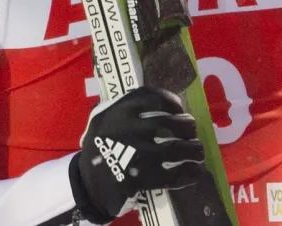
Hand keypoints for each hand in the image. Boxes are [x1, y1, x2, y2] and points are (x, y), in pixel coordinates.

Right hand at [70, 86, 205, 223]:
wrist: (84, 183)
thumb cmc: (101, 147)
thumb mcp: (103, 119)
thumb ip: (125, 107)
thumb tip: (165, 102)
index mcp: (117, 112)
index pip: (151, 97)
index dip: (170, 100)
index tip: (179, 108)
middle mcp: (126, 130)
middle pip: (168, 123)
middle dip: (187, 126)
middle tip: (192, 130)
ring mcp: (133, 156)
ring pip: (174, 149)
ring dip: (193, 150)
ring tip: (198, 151)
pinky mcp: (138, 180)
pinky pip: (171, 175)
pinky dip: (187, 173)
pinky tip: (194, 172)